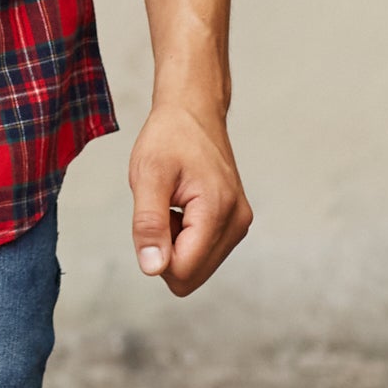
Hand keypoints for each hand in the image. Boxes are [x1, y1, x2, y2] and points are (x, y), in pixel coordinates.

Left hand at [127, 100, 250, 296]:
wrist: (194, 111)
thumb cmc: (169, 138)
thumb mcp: (147, 176)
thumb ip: (149, 225)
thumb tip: (153, 269)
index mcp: (217, 211)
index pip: (182, 271)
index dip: (155, 253)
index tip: (153, 215)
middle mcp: (237, 223)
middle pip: (191, 276)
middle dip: (166, 251)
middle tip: (163, 209)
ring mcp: (240, 224)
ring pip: (196, 267)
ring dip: (175, 243)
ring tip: (173, 204)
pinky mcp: (236, 223)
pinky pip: (203, 252)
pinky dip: (185, 237)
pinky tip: (182, 206)